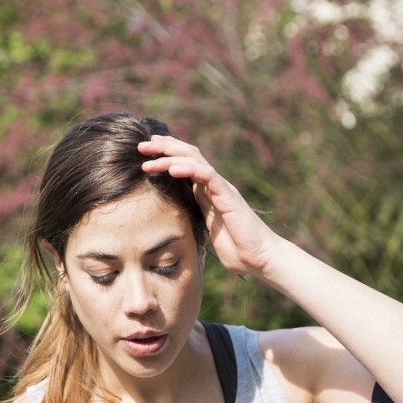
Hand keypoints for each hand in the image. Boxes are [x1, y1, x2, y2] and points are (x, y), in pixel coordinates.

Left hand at [138, 135, 280, 278]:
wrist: (261, 257)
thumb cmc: (237, 251)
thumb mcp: (206, 234)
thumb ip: (193, 224)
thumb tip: (171, 231)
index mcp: (207, 193)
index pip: (185, 164)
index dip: (166, 154)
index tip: (145, 153)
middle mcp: (214, 185)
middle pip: (187, 155)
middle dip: (163, 147)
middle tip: (141, 145)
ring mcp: (222, 188)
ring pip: (194, 159)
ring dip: (170, 155)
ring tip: (149, 154)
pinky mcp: (228, 195)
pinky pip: (207, 175)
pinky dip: (189, 168)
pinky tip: (172, 169)